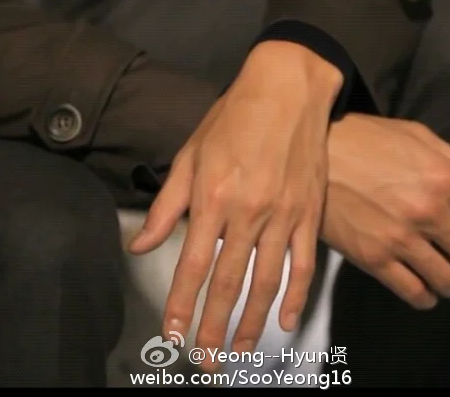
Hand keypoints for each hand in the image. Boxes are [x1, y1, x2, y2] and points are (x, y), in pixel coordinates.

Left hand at [127, 41, 342, 369]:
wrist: (287, 89)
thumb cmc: (233, 118)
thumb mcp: (189, 155)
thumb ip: (167, 206)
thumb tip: (140, 245)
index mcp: (212, 198)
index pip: (190, 266)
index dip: (181, 306)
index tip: (174, 336)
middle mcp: (247, 213)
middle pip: (227, 283)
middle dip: (212, 327)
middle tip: (205, 360)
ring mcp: (282, 215)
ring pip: (266, 282)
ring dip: (251, 322)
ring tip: (239, 350)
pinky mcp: (308, 213)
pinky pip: (303, 263)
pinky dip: (295, 296)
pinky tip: (287, 320)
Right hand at [322, 114, 449, 308]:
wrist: (311, 154)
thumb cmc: (363, 139)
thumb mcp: (415, 135)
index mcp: (444, 179)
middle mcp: (428, 212)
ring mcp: (400, 238)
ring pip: (444, 278)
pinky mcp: (372, 257)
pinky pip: (410, 290)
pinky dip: (424, 298)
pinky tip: (425, 294)